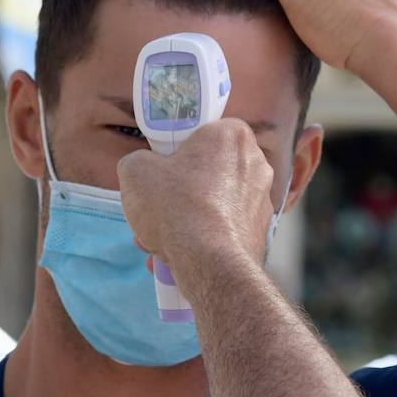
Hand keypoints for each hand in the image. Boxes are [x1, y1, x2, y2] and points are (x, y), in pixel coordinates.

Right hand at [117, 120, 273, 281]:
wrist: (210, 264)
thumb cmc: (177, 208)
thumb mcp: (135, 172)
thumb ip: (138, 161)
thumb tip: (143, 170)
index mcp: (232, 136)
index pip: (203, 132)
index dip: (177, 150)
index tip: (161, 168)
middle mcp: (255, 164)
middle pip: (206, 172)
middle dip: (177, 193)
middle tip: (155, 208)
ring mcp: (261, 200)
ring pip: (212, 205)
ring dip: (184, 220)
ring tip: (157, 239)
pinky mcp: (259, 232)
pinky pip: (221, 230)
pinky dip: (201, 240)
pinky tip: (175, 256)